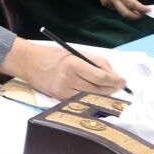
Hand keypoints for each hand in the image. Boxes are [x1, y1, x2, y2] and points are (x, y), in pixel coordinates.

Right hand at [1, 39, 125, 100]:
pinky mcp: (60, 98)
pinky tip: (95, 94)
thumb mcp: (76, 53)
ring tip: (110, 90)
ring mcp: (63, 91)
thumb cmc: (55, 55)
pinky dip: (90, 97)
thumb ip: (96, 62)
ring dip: (103, 94)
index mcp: (73, 64)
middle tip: (119, 86)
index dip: (114, 80)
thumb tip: (113, 75)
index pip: (100, 76)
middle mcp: (68, 79)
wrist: (30, 63)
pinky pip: (81, 100)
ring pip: (91, 97)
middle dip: (112, 88)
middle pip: (98, 89)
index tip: (123, 81)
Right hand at [86, 0, 149, 18]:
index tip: (149, 10)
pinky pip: (115, 9)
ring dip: (130, 13)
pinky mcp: (104, 2)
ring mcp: (107, 1)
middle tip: (144, 14)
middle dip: (136, 16)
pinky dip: (123, 9)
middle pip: (125, 13)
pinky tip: (126, 4)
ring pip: (120, 12)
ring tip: (137, 10)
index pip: (132, 4)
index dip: (141, 9)